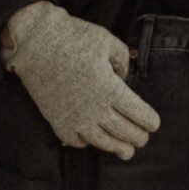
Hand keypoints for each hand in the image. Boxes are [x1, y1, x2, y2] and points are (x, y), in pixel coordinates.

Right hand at [1, 2, 160, 158]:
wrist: (34, 43)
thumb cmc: (72, 37)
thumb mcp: (107, 41)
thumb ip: (123, 60)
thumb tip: (123, 77)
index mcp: (111, 89)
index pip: (139, 113)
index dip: (150, 121)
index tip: (153, 124)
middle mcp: (95, 108)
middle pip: (124, 131)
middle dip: (138, 137)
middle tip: (143, 139)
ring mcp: (75, 118)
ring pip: (103, 142)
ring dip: (117, 148)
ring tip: (126, 152)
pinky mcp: (57, 121)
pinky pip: (76, 141)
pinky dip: (87, 142)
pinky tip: (93, 139)